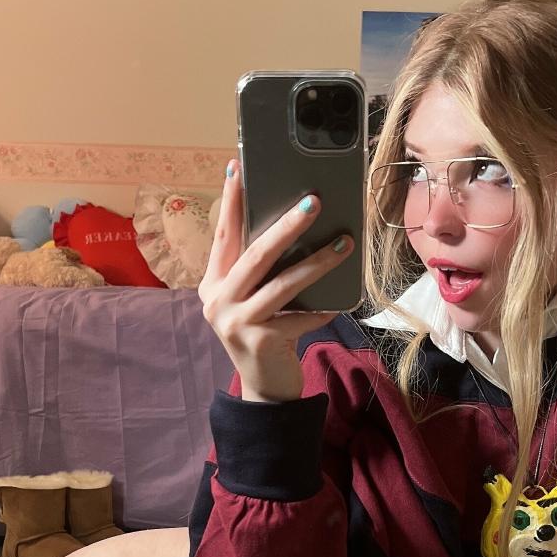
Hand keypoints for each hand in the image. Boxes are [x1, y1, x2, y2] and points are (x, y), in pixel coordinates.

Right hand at [199, 160, 353, 402]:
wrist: (265, 389)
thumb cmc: (265, 334)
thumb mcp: (253, 300)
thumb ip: (261, 271)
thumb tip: (296, 224)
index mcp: (213, 284)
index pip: (223, 234)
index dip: (231, 201)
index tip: (238, 167)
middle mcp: (218, 301)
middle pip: (256, 253)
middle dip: (287, 225)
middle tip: (314, 201)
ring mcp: (236, 323)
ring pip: (283, 283)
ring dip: (317, 262)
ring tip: (344, 244)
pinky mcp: (260, 341)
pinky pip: (300, 317)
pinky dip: (322, 309)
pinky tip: (340, 302)